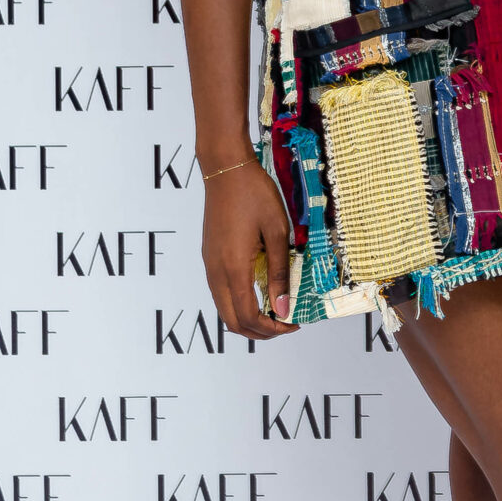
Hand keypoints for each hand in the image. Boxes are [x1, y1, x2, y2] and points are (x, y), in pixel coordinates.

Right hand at [202, 159, 297, 339]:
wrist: (226, 169)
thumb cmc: (255, 194)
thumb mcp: (278, 232)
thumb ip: (280, 273)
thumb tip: (282, 308)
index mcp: (234, 268)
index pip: (248, 317)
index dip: (272, 329)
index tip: (292, 323)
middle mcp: (216, 271)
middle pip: (232, 321)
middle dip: (259, 331)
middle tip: (284, 323)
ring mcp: (209, 264)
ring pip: (223, 309)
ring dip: (247, 317)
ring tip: (274, 309)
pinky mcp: (209, 256)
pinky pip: (220, 292)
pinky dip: (238, 302)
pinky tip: (259, 291)